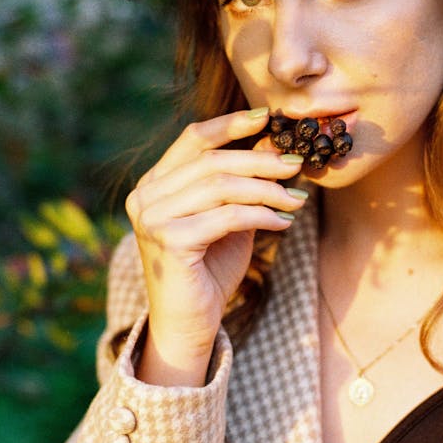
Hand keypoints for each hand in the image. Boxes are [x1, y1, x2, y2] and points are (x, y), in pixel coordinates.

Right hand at [125, 108, 305, 385]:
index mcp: (154, 184)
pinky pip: (227, 216)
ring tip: (296, 200)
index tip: (267, 118)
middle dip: (261, 161)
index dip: (231, 124)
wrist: (189, 324)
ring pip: (222, 186)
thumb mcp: (228, 218)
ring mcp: (152, 218)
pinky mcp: (168, 241)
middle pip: (213, 161)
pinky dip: (262, 216)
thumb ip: (242, 184)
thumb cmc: (210, 270)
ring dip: (267, 190)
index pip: (193, 139)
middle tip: (296, 165)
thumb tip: (275, 146)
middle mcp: (145, 197)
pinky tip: (282, 224)